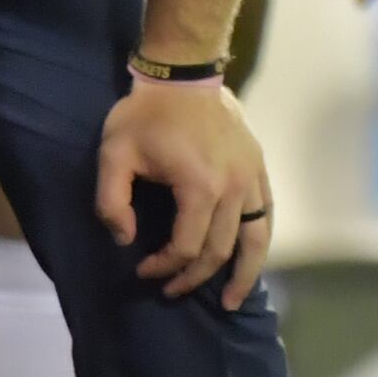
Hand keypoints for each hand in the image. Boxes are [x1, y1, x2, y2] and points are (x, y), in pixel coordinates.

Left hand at [97, 76, 273, 306]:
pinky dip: (259, 240)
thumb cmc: (145, 116)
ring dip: (245, 273)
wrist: (184, 76)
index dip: (163, 267)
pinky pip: (266, 212)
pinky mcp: (258, 167)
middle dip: (194, 277)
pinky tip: (250, 257)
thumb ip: (112, 203)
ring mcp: (251, 176)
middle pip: (219, 249)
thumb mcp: (113, 155)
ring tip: (233, 300)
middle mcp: (233, 186)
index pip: (186, 246)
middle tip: (171, 291)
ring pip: (256, 237)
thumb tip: (127, 239)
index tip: (142, 269)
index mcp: (200, 186)